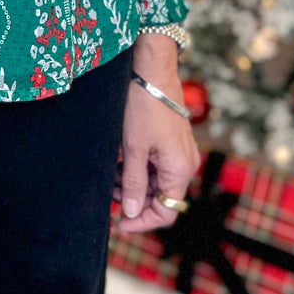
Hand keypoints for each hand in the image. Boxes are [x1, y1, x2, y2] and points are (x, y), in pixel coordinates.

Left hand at [115, 33, 200, 233]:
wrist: (152, 70)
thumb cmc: (144, 106)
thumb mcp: (134, 148)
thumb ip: (134, 183)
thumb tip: (133, 212)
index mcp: (180, 170)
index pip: (166, 212)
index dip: (142, 222)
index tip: (119, 223)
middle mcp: (185, 164)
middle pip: (160, 197)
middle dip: (133, 198)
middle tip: (108, 191)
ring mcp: (180, 153)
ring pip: (156, 181)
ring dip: (133, 182)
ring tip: (109, 173)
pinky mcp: (172, 142)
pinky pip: (156, 165)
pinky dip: (137, 168)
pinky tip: (118, 161)